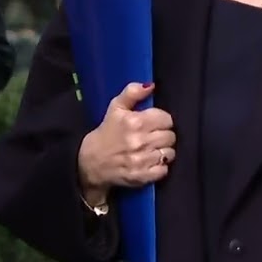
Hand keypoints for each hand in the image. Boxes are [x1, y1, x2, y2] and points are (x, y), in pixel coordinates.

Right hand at [77, 82, 174, 202]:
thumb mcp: (115, 108)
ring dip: (163, 151)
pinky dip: (160, 167)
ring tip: (151, 150)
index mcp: (135, 121)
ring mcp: (142, 160)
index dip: (161, 121)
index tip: (154, 124)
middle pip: (170, 136)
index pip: (167, 119)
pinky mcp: (142, 176)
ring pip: (169, 153)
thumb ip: (132, 93)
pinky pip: (164, 170)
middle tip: (153, 137)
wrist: (90, 162)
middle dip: (163, 136)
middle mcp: (140, 141)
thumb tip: (151, 85)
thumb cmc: (106, 133)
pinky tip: (150, 162)